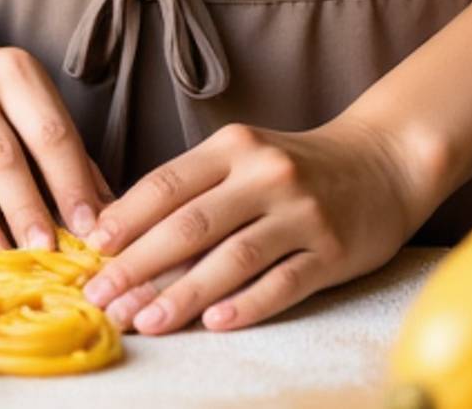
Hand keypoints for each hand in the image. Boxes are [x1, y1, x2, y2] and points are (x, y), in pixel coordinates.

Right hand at [0, 35, 113, 258]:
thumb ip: (72, 163)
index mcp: (14, 71)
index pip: (48, 132)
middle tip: (44, 253)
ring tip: (2, 261)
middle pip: (1, 156)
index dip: (69, 184)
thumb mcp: (38, 114)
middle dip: (26, 210)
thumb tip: (110, 220)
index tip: (88, 230)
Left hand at [79, 114, 431, 335]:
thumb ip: (195, 188)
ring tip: (146, 321)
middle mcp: (265, 174)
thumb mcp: (244, 158)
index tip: (90, 251)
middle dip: (140, 265)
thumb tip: (125, 234)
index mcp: (235, 147)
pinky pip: (283, 283)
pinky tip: (216, 323)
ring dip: (184, 294)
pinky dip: (247, 304)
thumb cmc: (295, 167)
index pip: (168, 184)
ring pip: (232, 258)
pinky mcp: (331, 250)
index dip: (126, 219)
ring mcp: (301, 212)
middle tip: (103, 298)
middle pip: (191, 224)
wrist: (381, 162)